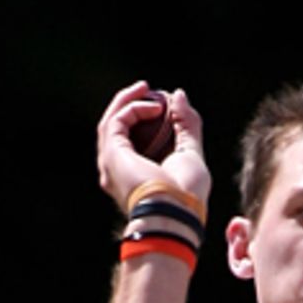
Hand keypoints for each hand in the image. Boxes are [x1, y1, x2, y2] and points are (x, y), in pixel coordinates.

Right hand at [96, 83, 209, 216]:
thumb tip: (179, 94)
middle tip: (147, 89)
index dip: (141, 120)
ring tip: (145, 88)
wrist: (175, 213)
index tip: (161, 107)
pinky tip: (155, 107)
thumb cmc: (186, 197)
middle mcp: (117, 173)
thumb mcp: (191, 155)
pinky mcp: (112, 154)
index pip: (129, 143)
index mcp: (134, 178)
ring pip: (110, 123)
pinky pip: (117, 121)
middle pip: (116, 131)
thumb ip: (187, 125)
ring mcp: (111, 164)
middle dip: (129, 106)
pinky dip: (134, 108)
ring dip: (126, 101)